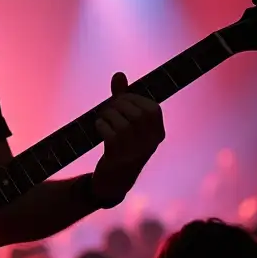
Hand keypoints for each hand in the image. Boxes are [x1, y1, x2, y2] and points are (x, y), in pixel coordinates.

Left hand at [90, 72, 164, 207]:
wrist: (113, 182)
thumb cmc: (121, 146)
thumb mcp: (125, 123)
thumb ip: (122, 98)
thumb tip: (119, 75)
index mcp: (157, 134)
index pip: (152, 109)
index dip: (134, 99)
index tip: (120, 100)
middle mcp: (150, 144)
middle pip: (138, 114)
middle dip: (119, 105)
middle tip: (108, 108)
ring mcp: (135, 153)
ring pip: (123, 124)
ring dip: (108, 115)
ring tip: (102, 117)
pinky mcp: (118, 159)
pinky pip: (111, 136)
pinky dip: (102, 126)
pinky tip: (98, 126)